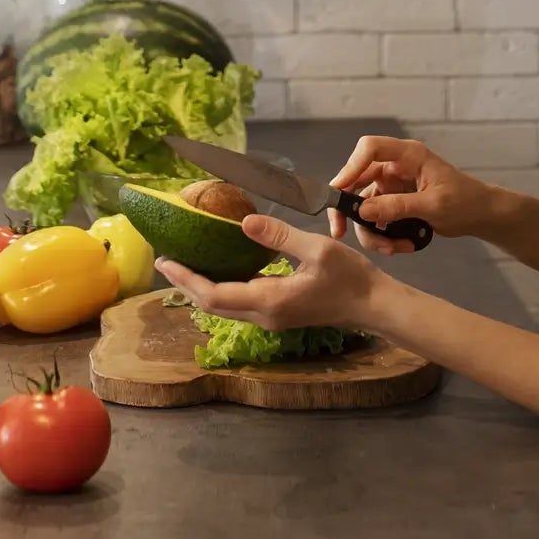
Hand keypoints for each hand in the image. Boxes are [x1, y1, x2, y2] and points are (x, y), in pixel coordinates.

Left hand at [155, 211, 388, 332]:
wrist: (372, 305)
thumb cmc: (349, 276)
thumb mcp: (316, 248)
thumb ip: (279, 235)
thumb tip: (243, 220)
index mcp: (269, 300)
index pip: (214, 295)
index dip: (187, 278)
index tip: (166, 261)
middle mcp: (264, 315)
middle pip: (213, 305)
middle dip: (187, 283)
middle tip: (166, 260)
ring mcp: (271, 318)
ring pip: (225, 307)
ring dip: (202, 287)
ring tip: (184, 264)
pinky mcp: (279, 314)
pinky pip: (240, 304)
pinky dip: (221, 288)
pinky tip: (219, 270)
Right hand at [326, 134, 491, 255]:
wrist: (481, 215)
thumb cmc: (464, 201)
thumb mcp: (433, 205)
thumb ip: (398, 207)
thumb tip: (362, 210)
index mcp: (407, 155)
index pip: (370, 148)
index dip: (351, 166)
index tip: (339, 192)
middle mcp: (395, 167)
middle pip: (357, 179)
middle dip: (348, 208)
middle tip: (339, 232)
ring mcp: (393, 186)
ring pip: (364, 205)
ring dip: (371, 230)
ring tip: (391, 249)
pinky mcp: (394, 203)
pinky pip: (377, 218)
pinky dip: (382, 235)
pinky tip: (399, 247)